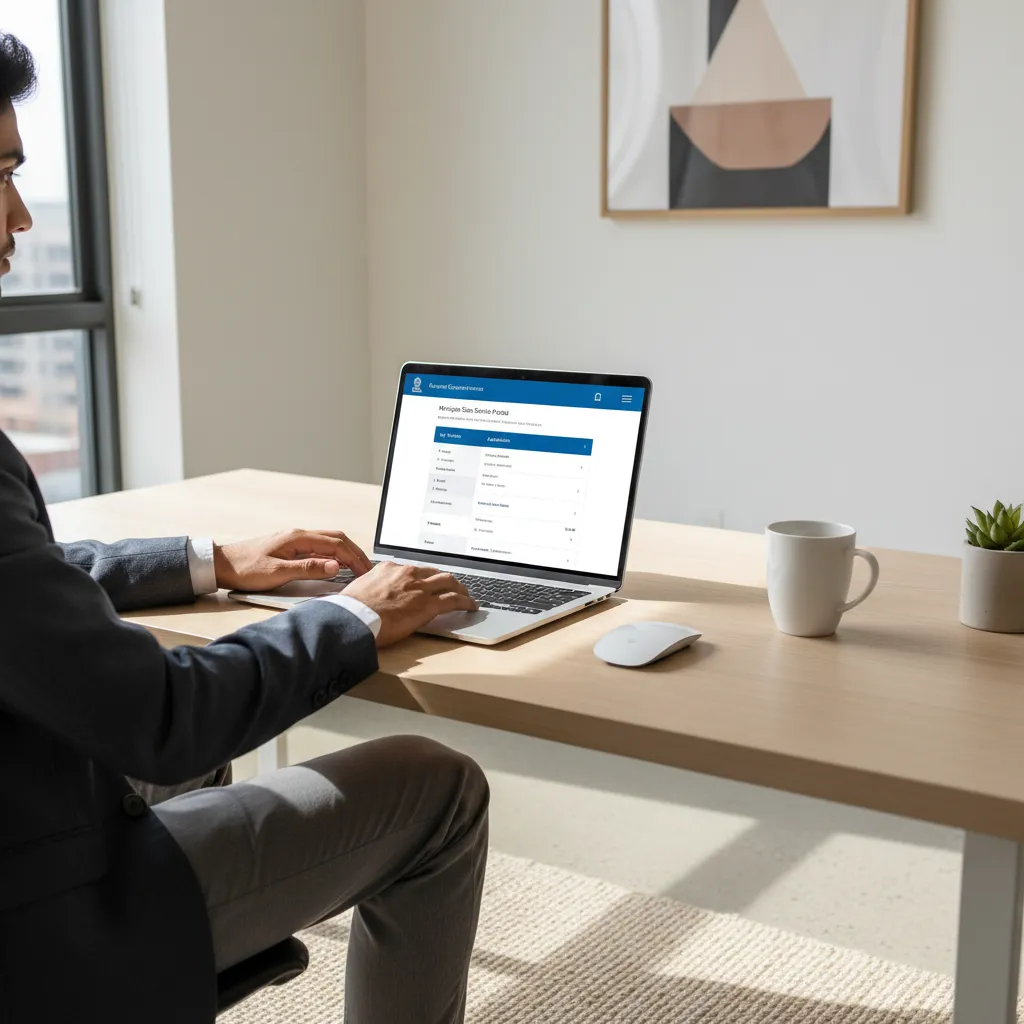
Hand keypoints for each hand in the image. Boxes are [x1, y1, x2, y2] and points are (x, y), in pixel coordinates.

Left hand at [213, 529, 372, 590]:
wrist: (221, 565)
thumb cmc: (245, 569)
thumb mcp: (277, 573)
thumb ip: (308, 568)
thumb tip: (334, 566)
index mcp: (298, 538)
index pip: (337, 544)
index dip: (354, 558)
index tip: (365, 572)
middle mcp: (299, 535)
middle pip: (337, 538)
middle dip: (356, 553)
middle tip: (367, 569)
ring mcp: (295, 540)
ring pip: (329, 541)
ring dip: (346, 552)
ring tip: (357, 567)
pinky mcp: (290, 547)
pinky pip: (320, 546)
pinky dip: (334, 554)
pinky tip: (336, 565)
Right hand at [344, 562, 477, 646]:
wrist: (353, 618)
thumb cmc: (351, 609)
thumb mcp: (360, 590)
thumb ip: (372, 589)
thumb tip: (371, 597)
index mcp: (389, 569)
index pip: (414, 569)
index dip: (424, 576)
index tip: (426, 581)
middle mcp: (407, 574)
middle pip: (434, 572)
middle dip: (445, 580)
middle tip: (452, 586)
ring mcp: (420, 588)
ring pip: (448, 582)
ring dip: (459, 588)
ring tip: (465, 595)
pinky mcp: (428, 604)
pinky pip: (454, 600)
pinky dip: (466, 602)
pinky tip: (471, 606)